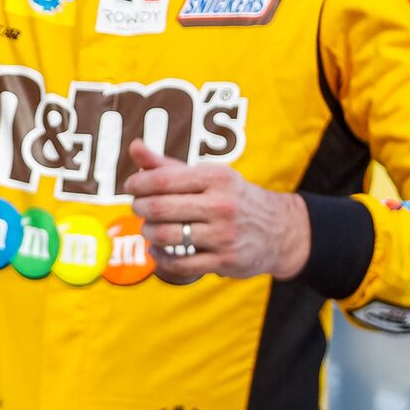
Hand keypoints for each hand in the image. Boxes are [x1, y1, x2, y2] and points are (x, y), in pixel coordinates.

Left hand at [124, 142, 309, 283]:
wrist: (279, 229)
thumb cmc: (231, 198)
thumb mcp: (207, 176)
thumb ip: (167, 165)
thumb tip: (134, 146)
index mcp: (216, 177)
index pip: (162, 180)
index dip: (138, 184)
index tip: (131, 187)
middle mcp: (221, 205)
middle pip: (159, 208)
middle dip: (139, 208)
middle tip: (138, 208)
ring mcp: (224, 235)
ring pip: (166, 236)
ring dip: (148, 233)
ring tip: (149, 228)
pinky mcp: (225, 261)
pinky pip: (178, 263)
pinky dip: (160, 258)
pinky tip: (157, 250)